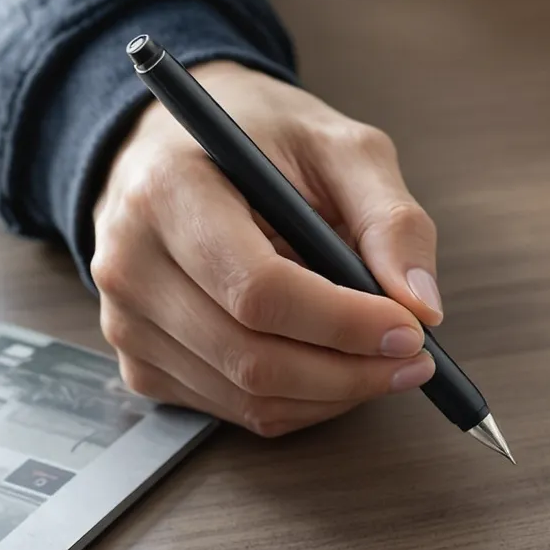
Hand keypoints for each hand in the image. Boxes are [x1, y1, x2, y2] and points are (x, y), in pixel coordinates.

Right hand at [91, 62, 441, 436]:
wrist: (175, 146)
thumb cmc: (257, 139)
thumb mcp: (338, 146)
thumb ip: (390, 218)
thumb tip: (423, 305)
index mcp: (169, 191)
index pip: (258, 290)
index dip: (344, 323)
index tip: (411, 330)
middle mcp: (130, 263)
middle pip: (252, 358)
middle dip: (351, 373)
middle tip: (414, 360)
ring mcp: (126, 321)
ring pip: (248, 398)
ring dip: (333, 394)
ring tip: (380, 360)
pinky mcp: (139, 362)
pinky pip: (233, 411)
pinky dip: (299, 402)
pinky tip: (328, 363)